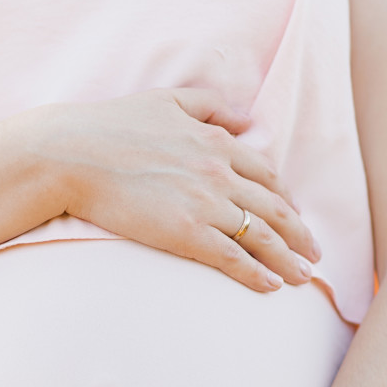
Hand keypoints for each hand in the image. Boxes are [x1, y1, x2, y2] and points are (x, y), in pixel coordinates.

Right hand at [34, 87, 321, 292]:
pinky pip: (232, 257)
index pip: (265, 174)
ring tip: (302, 277)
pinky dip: (256, 273)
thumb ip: (210, 106)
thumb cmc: (110, 126)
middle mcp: (219, 171)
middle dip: (299, 234)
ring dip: (287, 259)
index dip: (285, 198)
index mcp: (216, 141)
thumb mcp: (166, 100)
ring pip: (261, 235)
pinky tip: (271, 286)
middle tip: (313, 254)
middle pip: (274, 207)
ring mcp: (204, 203)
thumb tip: (245, 119)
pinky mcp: (186, 232)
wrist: (72, 154)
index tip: (294, 216)